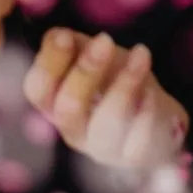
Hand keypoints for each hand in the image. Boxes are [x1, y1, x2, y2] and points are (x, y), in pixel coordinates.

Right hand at [24, 29, 188, 170]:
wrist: (154, 120)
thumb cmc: (114, 82)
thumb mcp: (92, 58)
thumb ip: (73, 46)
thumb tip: (58, 36)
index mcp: (54, 105)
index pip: (37, 91)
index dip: (49, 63)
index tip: (66, 36)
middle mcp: (74, 130)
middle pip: (68, 108)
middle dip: (85, 70)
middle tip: (106, 40)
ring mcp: (103, 147)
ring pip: (107, 123)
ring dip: (124, 84)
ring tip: (141, 53)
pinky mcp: (135, 156)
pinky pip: (140, 136)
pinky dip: (146, 109)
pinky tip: (152, 89)